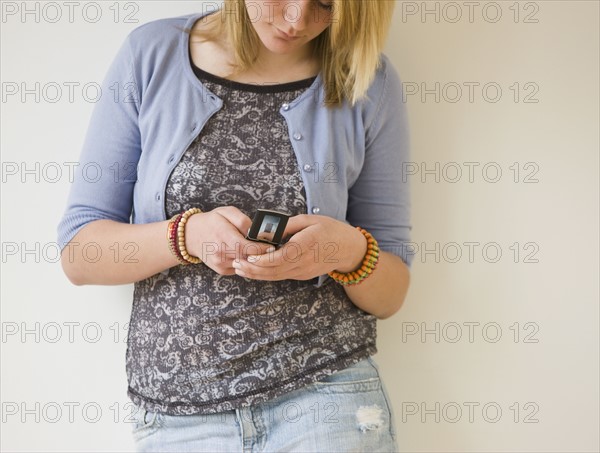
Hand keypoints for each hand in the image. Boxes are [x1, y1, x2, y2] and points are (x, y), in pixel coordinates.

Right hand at [184, 206, 273, 275]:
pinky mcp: (221, 270)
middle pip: (247, 258)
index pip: (246, 247)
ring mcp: (220, 263)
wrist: (191, 235)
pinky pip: (239, 268)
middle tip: (269, 249)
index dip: (260, 249)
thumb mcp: (226, 212)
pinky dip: (245, 262)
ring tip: (258, 251)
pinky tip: (245, 255)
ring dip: (254, 260)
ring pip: (245, 265)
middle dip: (260, 255)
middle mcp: (220, 252)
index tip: (270, 246)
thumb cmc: (212, 221)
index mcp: (222, 235)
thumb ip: (242, 220)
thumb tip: (256, 232)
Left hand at [231, 214, 366, 281]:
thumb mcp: (311, 219)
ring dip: (257, 274)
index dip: (264, 258)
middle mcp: (305, 262)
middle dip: (253, 269)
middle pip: (275, 270)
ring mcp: (304, 271)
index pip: (282, 256)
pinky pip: (281, 276)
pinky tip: (254, 270)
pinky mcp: (302, 275)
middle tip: (236, 263)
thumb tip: (269, 228)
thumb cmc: (330, 230)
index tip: (249, 254)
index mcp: (307, 245)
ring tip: (240, 269)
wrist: (348, 249)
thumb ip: (289, 224)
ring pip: (276, 276)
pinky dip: (266, 274)